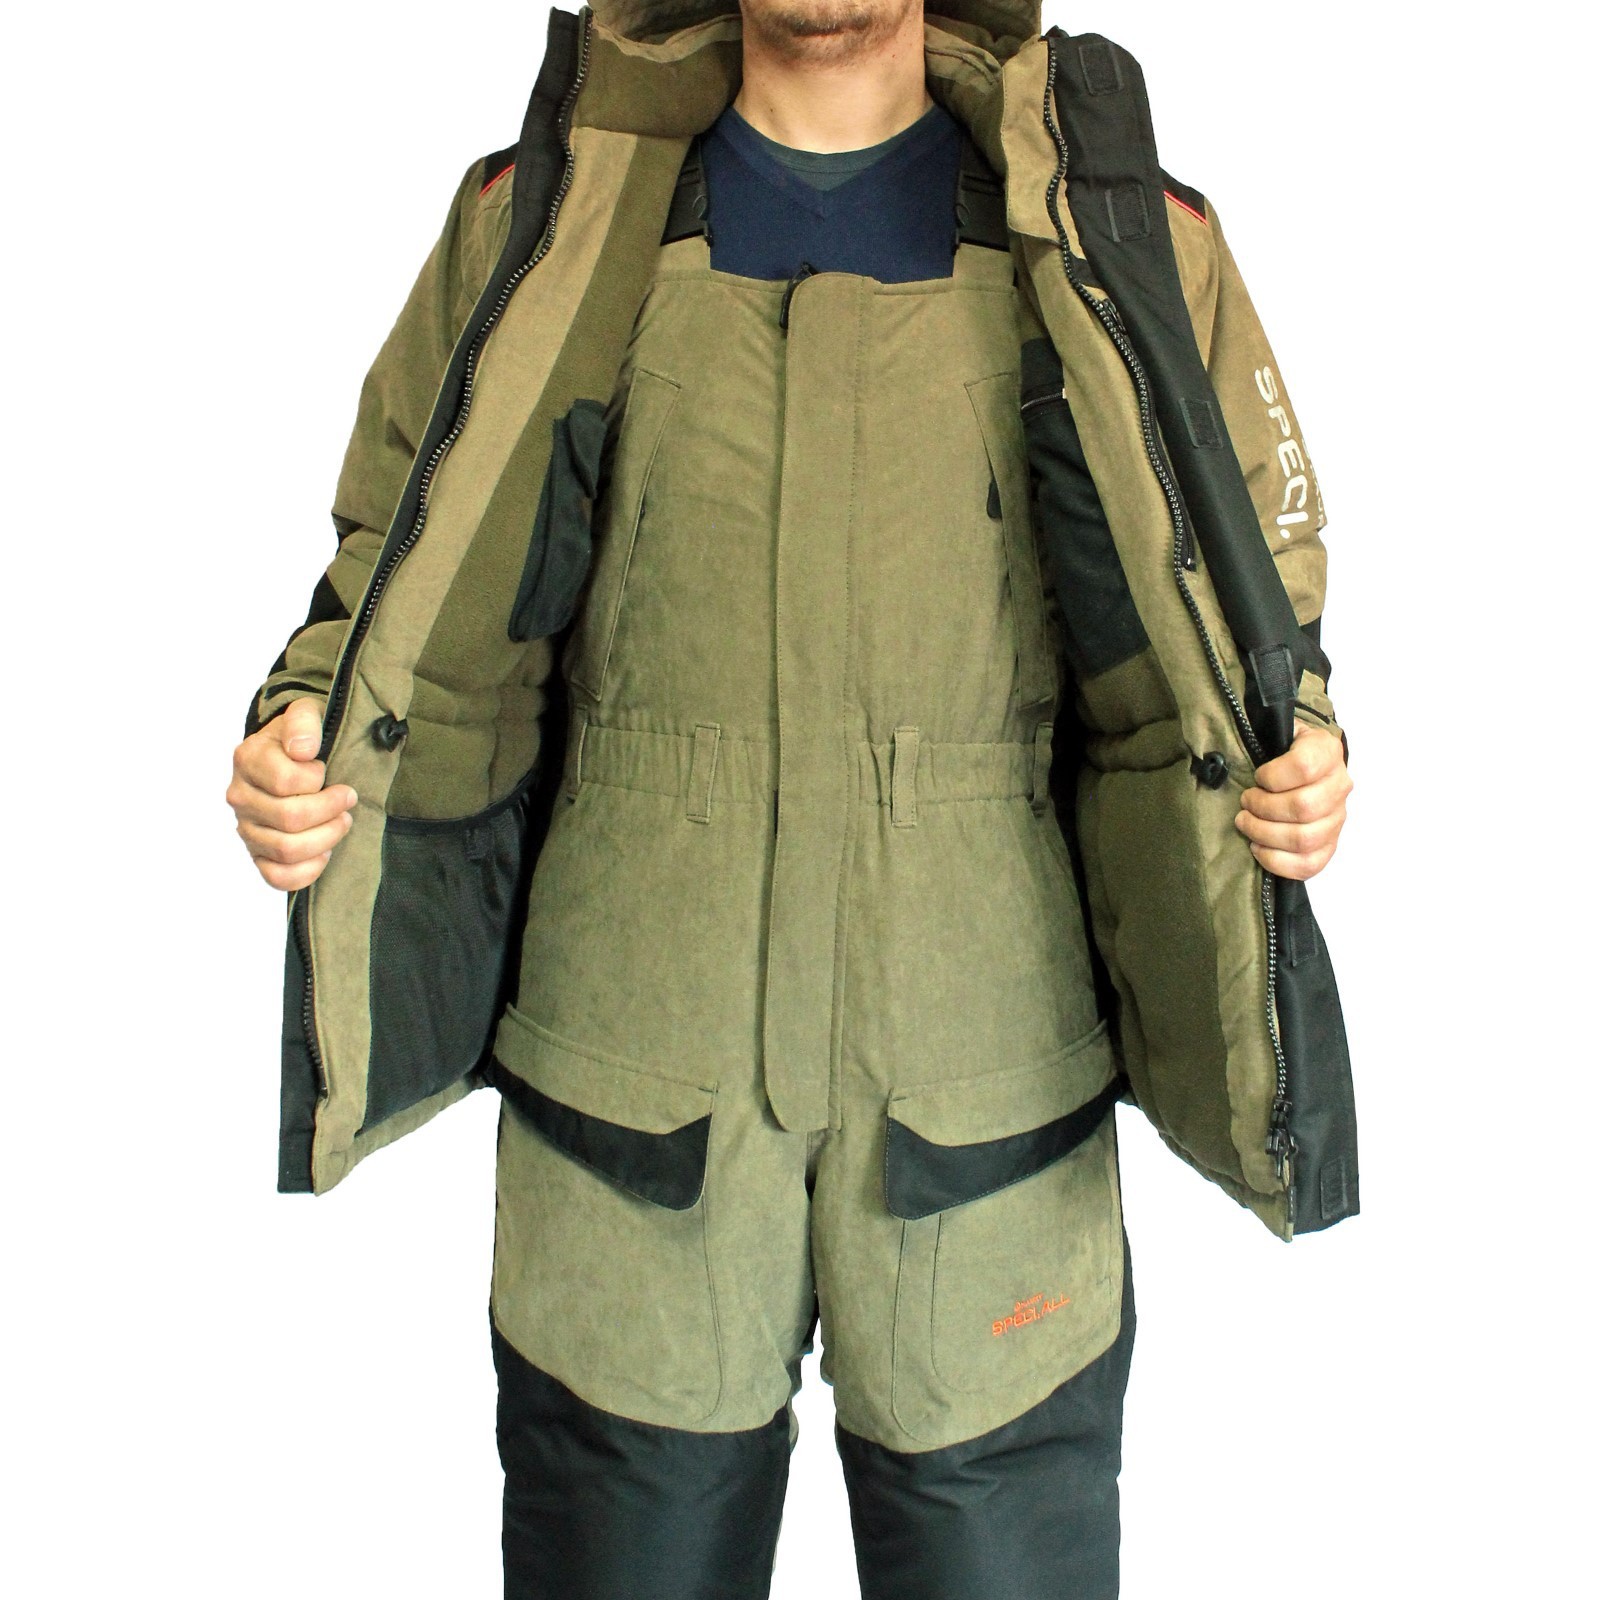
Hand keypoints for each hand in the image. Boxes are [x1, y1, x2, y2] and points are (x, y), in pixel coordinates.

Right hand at [226, 696, 358, 889]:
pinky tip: (324, 852)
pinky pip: (277, 877)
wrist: (291, 755)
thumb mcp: (306, 713)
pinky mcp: (258, 854)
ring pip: (287, 850)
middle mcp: (241, 796)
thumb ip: (304, 722)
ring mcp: (247, 828)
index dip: (317, 780)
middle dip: (331, 810)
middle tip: (347, 800)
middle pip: (290, 819)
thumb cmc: (301, 737)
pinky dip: (307, 870)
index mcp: (248, 759)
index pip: (287, 782)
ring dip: (326, 838)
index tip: (327, 772)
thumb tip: (302, 750)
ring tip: (341, 822)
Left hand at [1233, 720, 1350, 881]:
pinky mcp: (1329, 845)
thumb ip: (1257, 735)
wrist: (1302, 764)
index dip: (1272, 776)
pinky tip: (1258, 848)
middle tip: (1245, 802)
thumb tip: (1225, 752)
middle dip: (1263, 808)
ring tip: (1246, 823)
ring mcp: (1337, 818)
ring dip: (1265, 834)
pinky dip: (1277, 861)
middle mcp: (1339, 785)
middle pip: (1303, 806)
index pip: (1304, 767)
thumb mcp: (1271, 731)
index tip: (1257, 777)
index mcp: (1326, 751)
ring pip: (1304, 838)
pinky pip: (1310, 864)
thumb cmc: (1279, 750)